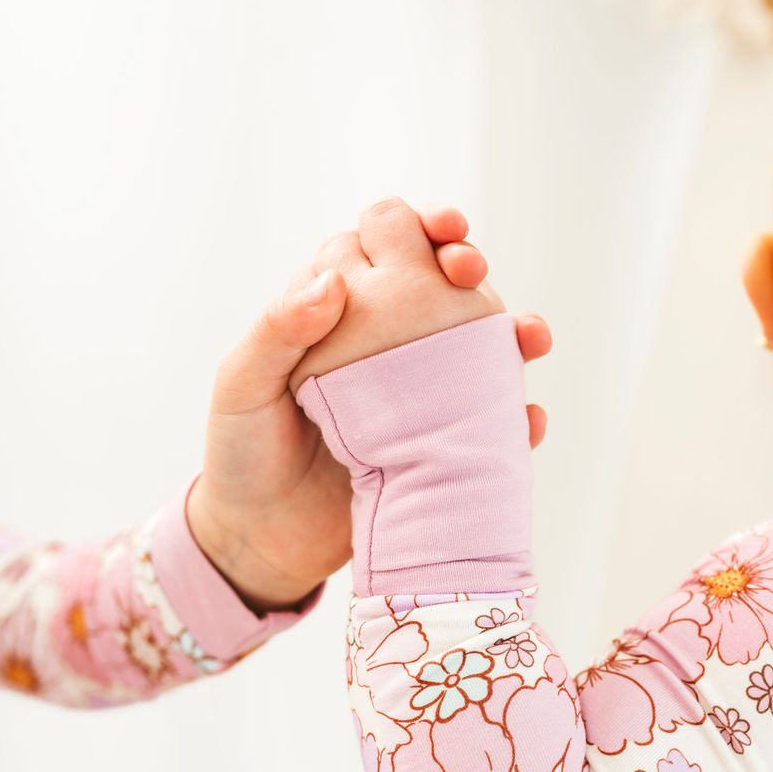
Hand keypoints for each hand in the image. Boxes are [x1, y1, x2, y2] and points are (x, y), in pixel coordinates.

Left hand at [187, 204, 550, 612]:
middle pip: (442, 288)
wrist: (261, 542)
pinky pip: (491, 424)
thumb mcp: (243, 389)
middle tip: (471, 273)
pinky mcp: (441, 445)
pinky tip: (528, 419)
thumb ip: (276, 333)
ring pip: (479, 349)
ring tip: (530, 339)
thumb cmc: (242, 456)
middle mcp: (385, 343)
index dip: (419, 228)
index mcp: (337, 313)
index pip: (386, 248)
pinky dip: (518, 417)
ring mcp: (419, 396)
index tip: (440, 230)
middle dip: (469, 267)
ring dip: (514, 334)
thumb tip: (334, 280)